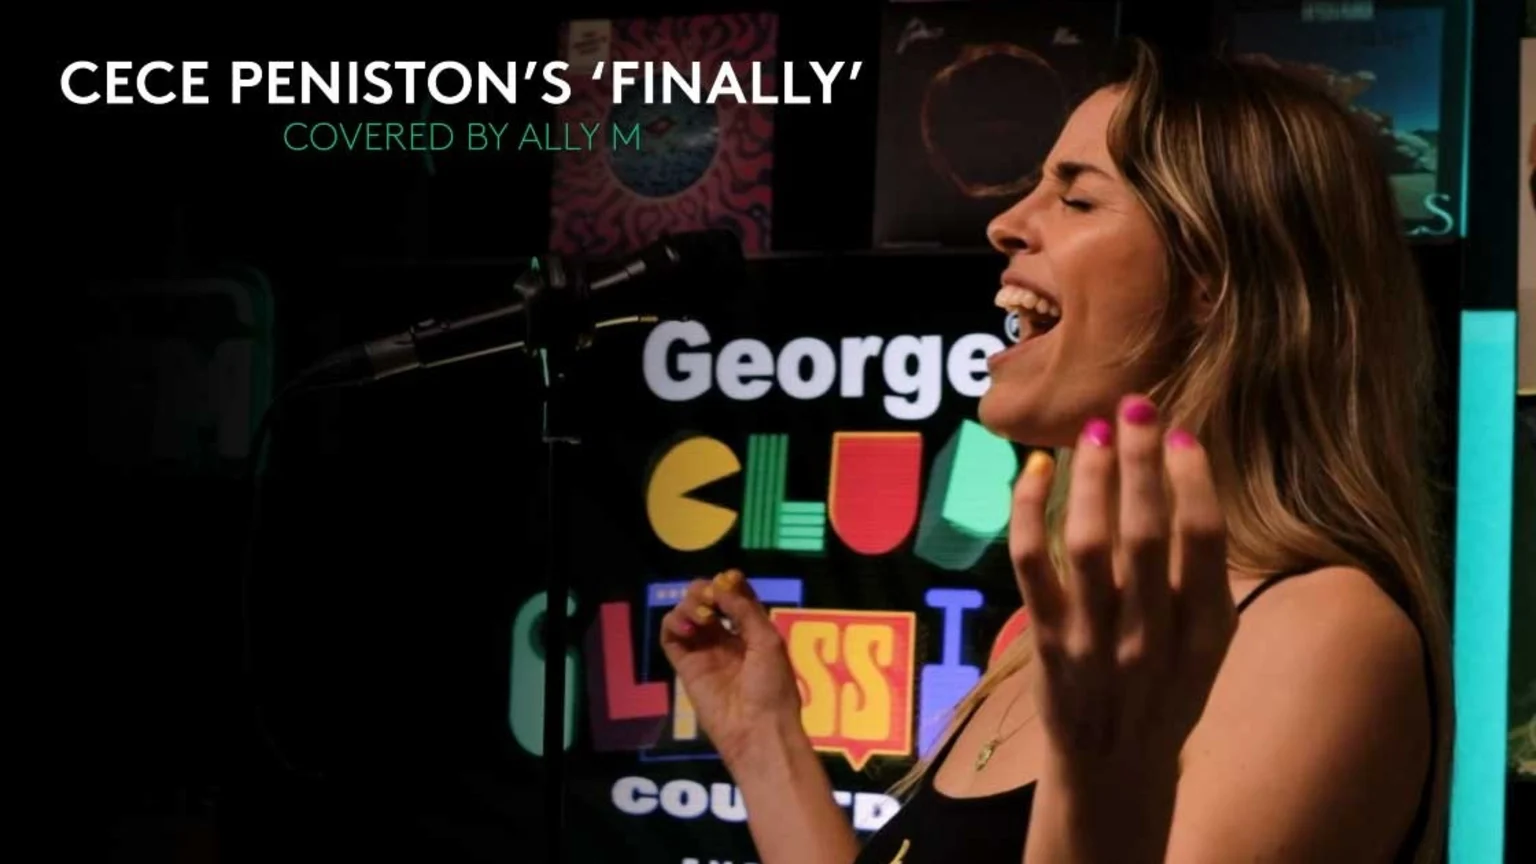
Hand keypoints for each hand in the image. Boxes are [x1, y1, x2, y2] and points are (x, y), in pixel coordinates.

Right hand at [660, 569, 801, 768]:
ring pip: (686, 614)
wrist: (758, 730)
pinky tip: (688, 626)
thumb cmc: (772, 686)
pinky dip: (673, 623)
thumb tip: (722, 583)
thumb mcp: (768, 641)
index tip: (727, 579)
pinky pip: (670, 637)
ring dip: (689, 604)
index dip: (729, 583)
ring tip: (702, 616)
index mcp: (753, 631)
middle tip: (710, 597)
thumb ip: (745, 609)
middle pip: (707, 600)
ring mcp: (704, 651)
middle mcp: (727, 638)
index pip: (735, 596)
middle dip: (705, 590)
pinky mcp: (685, 666)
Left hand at [1009, 394, 1235, 776]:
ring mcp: (1093, 640)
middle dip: (1140, 460)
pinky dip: (1028, 512)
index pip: (1203, 542)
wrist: (1114, 770)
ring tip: (1094, 431)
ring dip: (1090, 478)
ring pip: (1086, 542)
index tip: (1182, 435)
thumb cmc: (1166, 693)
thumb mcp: (1208, 646)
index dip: (1193, 481)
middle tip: (1135, 405)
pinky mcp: (1045, 641)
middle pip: (1143, 531)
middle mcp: (1150, 636)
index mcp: (1203, 632)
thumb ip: (1203, 578)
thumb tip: (1190, 482)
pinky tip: (1033, 471)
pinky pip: (1031, 565)